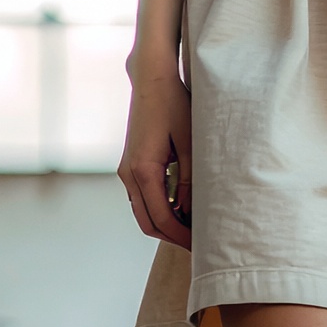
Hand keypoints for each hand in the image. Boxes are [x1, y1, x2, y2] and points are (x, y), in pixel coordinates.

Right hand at [119, 66, 192, 251]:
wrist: (151, 79)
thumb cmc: (175, 106)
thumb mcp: (191, 144)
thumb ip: (189, 182)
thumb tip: (190, 213)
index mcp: (143, 171)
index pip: (162, 219)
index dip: (181, 237)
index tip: (201, 246)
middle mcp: (128, 174)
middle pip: (147, 222)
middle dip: (172, 237)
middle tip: (198, 246)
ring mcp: (126, 170)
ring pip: (142, 212)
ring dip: (164, 224)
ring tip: (192, 229)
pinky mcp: (129, 164)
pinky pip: (141, 197)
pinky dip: (158, 209)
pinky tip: (180, 209)